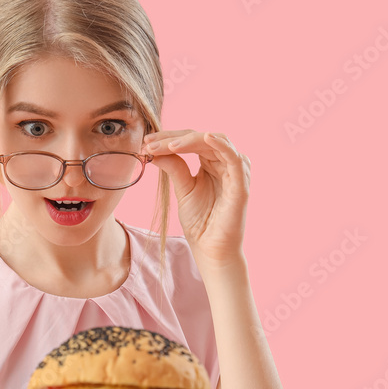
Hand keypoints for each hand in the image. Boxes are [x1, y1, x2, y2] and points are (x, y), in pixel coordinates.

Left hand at [142, 130, 250, 268]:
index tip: (146, 141)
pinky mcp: (241, 184)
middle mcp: (225, 164)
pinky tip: (205, 138)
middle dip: (174, 138)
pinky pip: (235, 158)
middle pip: (201, 138)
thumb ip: (174, 167)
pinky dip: (221, 145)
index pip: (191, 140)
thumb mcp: (183, 189)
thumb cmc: (200, 223)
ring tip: (168, 145)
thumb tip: (153, 149)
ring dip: (190, 140)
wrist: (210, 250)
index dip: (169, 138)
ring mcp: (235, 172)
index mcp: (212, 163)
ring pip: (216, 142)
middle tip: (150, 142)